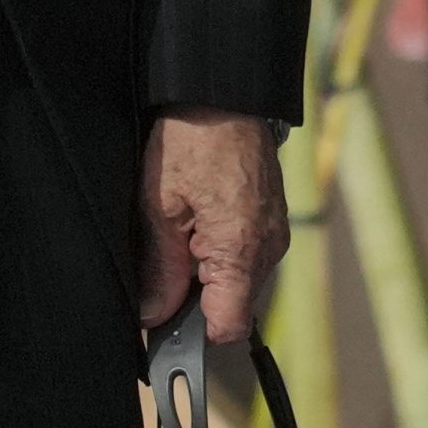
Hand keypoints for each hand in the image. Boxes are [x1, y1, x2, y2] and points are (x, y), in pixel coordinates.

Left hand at [140, 109, 286, 345]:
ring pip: (237, 282)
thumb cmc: (193, 139)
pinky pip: (246, 256)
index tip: (163, 323)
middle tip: (162, 263)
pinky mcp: (273, 219)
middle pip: (232, 306)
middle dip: (194, 298)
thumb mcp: (160, 206)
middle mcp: (268, 246)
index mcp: (242, 248)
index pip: (228, 326)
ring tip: (181, 231)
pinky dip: (219, 253)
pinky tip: (198, 222)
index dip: (192, 333)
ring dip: (206, 273)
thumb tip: (152, 315)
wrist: (225, 93)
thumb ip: (160, 268)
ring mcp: (275, 232)